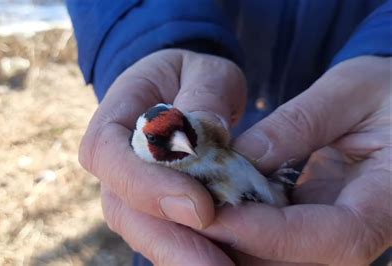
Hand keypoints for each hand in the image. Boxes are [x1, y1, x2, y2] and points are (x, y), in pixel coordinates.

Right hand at [79, 49, 245, 263]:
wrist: (187, 92)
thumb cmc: (196, 78)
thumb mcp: (206, 72)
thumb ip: (205, 94)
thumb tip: (206, 130)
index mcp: (117, 113)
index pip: (108, 152)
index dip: (144, 184)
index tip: (199, 207)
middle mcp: (116, 159)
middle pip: (122, 207)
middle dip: (167, 241)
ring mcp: (131, 188)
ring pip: (142, 230)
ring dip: (180, 256)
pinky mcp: (154, 208)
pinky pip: (166, 235)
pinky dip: (192, 252)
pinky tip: (224, 263)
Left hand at [198, 56, 391, 264]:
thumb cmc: (391, 92)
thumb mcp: (353, 91)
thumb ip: (301, 123)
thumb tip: (242, 156)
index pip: (336, 236)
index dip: (271, 233)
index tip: (214, 215)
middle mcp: (368, 228)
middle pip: (300, 262)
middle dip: (237, 246)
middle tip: (181, 220)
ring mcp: (341, 232)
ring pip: (283, 259)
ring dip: (231, 243)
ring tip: (184, 214)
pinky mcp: (319, 225)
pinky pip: (277, 242)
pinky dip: (240, 230)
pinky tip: (206, 208)